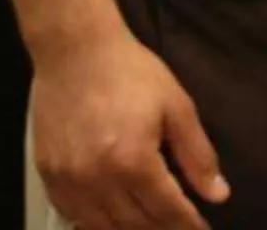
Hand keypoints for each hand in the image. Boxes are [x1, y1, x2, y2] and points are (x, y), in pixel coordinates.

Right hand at [30, 30, 228, 229]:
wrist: (76, 54)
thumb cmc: (131, 74)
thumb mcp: (177, 108)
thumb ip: (197, 155)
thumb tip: (217, 193)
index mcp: (133, 161)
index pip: (166, 210)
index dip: (187, 225)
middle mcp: (96, 179)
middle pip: (134, 223)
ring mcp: (68, 181)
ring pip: (102, 226)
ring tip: (152, 229)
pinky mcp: (49, 177)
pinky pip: (74, 215)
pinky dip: (96, 224)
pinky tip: (113, 222)